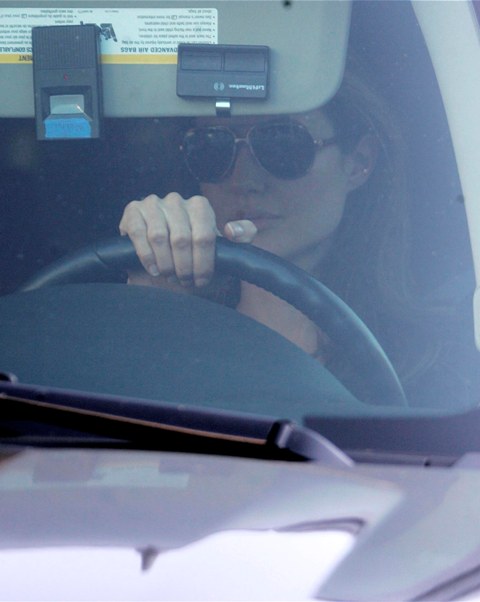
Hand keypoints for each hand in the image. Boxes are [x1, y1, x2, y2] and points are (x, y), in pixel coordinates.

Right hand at [119, 192, 256, 287]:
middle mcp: (176, 200)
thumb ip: (241, 237)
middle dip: (184, 267)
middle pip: (182, 239)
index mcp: (200, 206)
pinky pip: (138, 233)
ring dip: (165, 263)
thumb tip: (232, 231)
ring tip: (169, 275)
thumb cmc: (196, 254)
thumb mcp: (222, 249)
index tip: (202, 280)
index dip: (203, 263)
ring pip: (159, 237)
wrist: (164, 258)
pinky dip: (146, 256)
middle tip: (184, 281)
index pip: (204, 236)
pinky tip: (153, 269)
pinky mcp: (133, 211)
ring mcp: (153, 203)